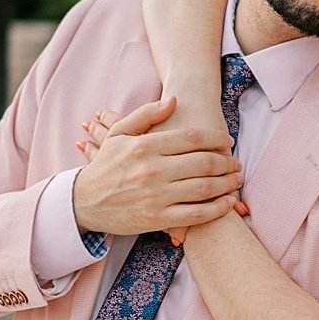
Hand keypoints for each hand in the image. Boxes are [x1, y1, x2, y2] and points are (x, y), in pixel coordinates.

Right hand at [70, 94, 244, 240]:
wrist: (83, 202)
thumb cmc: (105, 166)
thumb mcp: (118, 134)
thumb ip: (146, 114)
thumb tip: (174, 100)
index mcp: (144, 146)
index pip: (192, 138)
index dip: (216, 138)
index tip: (227, 141)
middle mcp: (152, 170)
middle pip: (204, 163)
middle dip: (227, 162)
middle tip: (236, 162)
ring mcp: (156, 196)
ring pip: (204, 188)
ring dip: (227, 183)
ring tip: (236, 179)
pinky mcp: (157, 219)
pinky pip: (196, 214)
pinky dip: (217, 208)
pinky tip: (227, 203)